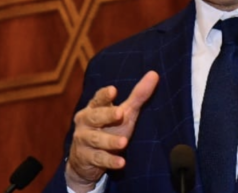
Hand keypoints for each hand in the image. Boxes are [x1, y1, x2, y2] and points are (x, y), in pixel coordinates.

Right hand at [65, 71, 159, 192]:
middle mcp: (85, 122)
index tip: (113, 90)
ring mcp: (84, 140)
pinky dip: (110, 161)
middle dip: (107, 115)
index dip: (105, 95)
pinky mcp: (86, 158)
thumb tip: (154, 74)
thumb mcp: (124, 113)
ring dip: (110, 141)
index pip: (98, 99)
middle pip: (95, 117)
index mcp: (93, 108)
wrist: (84, 160)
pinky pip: (99, 159)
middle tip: (120, 113)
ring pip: (97, 140)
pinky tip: (121, 163)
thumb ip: (137, 96)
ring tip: (123, 142)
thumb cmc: (108, 129)